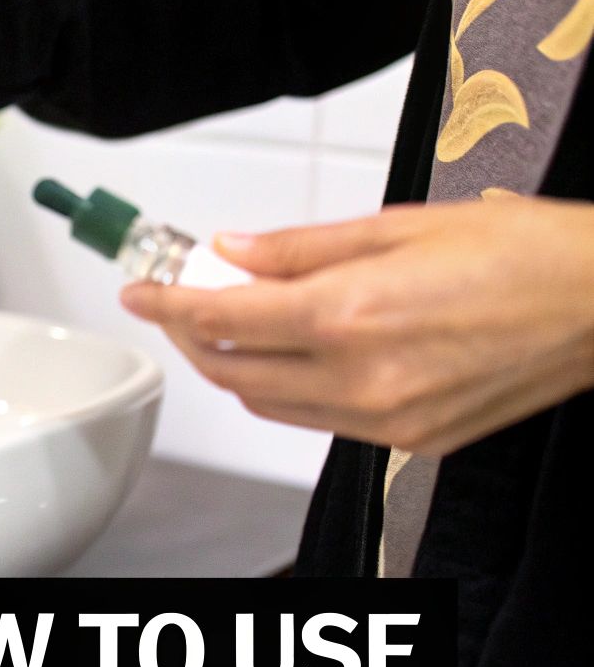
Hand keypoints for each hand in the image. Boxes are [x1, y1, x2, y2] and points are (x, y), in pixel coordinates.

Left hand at [120, 197, 593, 456]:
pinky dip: (289, 389)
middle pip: (231, 370)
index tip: (142, 290)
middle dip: (191, 335)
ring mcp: (385, 419)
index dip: (167, 304)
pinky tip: (295, 353)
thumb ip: (302, 248)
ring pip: (269, 403)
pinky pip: (319, 420)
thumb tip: (234, 252)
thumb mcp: (399, 226)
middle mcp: (359, 378)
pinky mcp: (411, 441)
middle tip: (181, 301)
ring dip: (235, 366)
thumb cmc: (523, 253)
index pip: (219, 320)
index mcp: (349, 315)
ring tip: (232, 323)